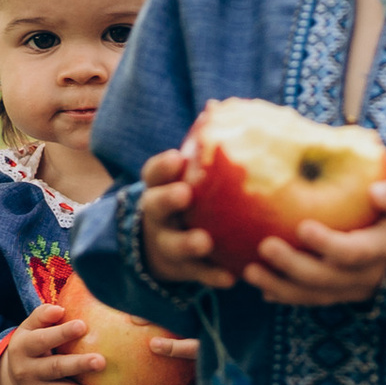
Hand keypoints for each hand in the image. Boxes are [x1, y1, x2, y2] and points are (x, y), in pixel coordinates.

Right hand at [0, 301, 124, 384]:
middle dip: (78, 365)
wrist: (12, 381)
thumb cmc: (30, 344)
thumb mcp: (29, 328)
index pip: (42, 340)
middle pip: (55, 369)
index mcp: (24, 348)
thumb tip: (60, 309)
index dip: (61, 333)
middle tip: (101, 361)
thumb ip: (42, 316)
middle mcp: (29, 372)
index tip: (83, 325)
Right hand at [134, 148, 235, 289]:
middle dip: (168, 199)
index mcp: (161, 187)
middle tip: (185, 195)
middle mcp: (159, 215)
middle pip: (156, 205)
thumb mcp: (194, 176)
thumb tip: (231, 106)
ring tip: (204, 242)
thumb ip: (209, 152)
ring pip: (173, 244)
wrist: (169, 246)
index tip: (178, 158)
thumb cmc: (195, 198)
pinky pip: (197, 274)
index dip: (163, 166)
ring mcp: (168, 243)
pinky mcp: (183, 269)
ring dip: (187, 243)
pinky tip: (231, 278)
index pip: (154, 173)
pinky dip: (212, 276)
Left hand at [239, 173, 385, 303]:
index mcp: (384, 249)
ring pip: (315, 295)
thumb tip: (377, 192)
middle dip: (293, 266)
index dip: (328, 245)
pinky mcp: (341, 294)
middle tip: (265, 246)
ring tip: (250, 272)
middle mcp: (368, 276)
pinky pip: (312, 300)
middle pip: (327, 278)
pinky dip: (285, 295)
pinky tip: (261, 288)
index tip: (303, 228)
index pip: (355, 253)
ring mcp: (353, 289)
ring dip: (281, 286)